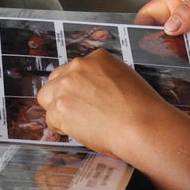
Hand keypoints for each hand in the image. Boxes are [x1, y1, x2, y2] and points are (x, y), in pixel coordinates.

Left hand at [36, 49, 172, 157]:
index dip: (77, 87)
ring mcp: (66, 86)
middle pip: (55, 80)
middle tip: (77, 112)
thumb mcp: (126, 78)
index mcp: (96, 58)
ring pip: (47, 97)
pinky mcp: (59, 107)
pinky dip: (61, 127)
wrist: (141, 126)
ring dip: (57, 109)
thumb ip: (105, 78)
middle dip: (63, 95)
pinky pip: (50, 118)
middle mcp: (78, 67)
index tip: (82, 98)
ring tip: (76, 122)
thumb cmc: (141, 110)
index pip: (74, 69)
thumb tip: (94, 89)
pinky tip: (77, 131)